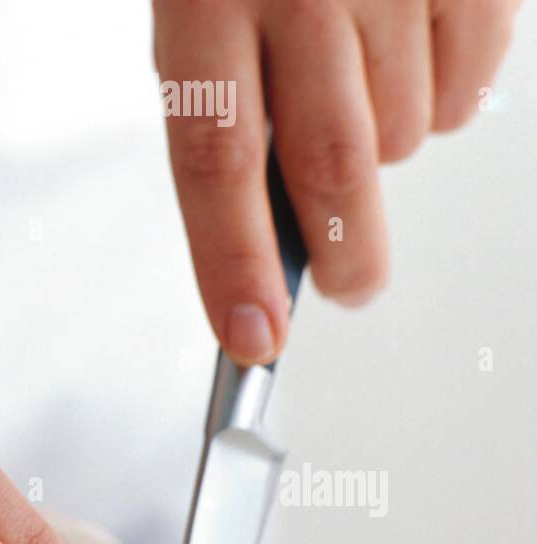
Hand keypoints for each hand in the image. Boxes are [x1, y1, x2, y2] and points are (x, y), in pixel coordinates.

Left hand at [154, 0, 520, 362]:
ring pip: (403, 129)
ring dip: (388, 152)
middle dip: (342, 252)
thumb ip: (228, 95)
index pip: (214, 161)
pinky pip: (473, 78)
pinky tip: (415, 62)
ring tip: (366, 106)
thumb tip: (262, 225)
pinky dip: (448, 99)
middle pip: (329, 162)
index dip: (233, 263)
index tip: (252, 338)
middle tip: (349, 288)